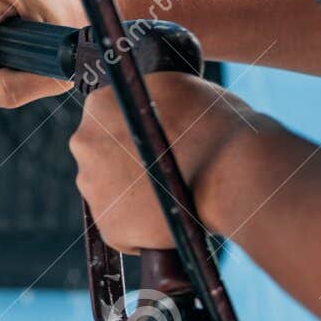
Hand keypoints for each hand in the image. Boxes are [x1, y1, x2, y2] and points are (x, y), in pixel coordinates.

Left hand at [72, 74, 266, 252]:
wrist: (236, 172)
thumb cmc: (218, 125)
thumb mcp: (179, 89)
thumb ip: (150, 99)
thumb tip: (147, 105)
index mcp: (99, 105)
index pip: (105, 122)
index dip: (131, 135)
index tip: (152, 144)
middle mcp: (85, 145)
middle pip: (100, 160)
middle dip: (125, 167)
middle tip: (161, 173)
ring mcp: (93, 187)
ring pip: (109, 195)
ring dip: (132, 198)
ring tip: (169, 197)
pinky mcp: (109, 226)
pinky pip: (121, 230)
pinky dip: (140, 230)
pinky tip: (166, 222)